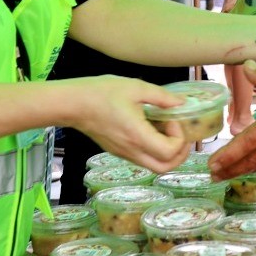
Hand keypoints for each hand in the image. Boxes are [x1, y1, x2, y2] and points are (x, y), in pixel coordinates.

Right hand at [58, 75, 191, 173]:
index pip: (169, 152)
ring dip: (167, 153)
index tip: (172, 119)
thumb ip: (162, 96)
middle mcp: (131, 150)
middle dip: (179, 153)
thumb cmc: (102, 93)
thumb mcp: (135, 87)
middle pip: (164, 168)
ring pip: (154, 166)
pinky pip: (142, 159)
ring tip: (166, 131)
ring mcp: (124, 154)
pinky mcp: (118, 152)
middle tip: (179, 134)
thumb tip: (182, 102)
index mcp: (137, 136)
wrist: (73, 104)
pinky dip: (154, 150)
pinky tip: (151, 130)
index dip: (178, 137)